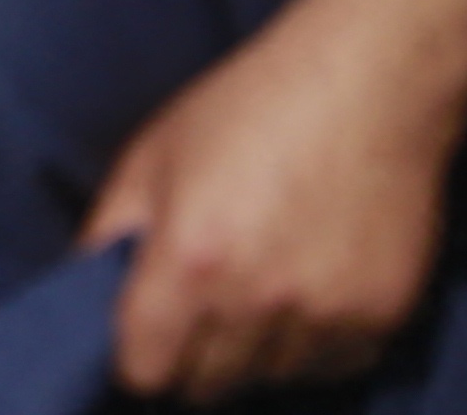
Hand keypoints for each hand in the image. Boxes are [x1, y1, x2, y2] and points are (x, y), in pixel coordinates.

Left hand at [83, 0, 463, 397]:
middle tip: (198, 314)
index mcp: (189, 260)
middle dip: (191, 361)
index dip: (136, 361)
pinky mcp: (383, 318)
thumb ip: (109, 231)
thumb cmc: (250, 106)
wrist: (370, 82)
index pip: (145, 370)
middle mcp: (257, 301)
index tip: (144, 342)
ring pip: (269, 380)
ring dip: (253, 355)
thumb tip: (83, 289)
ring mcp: (325, 316)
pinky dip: (312, 347)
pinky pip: (331, 367)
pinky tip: (305, 293)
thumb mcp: (153, 153)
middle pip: (206, 387)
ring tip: (256, 291)